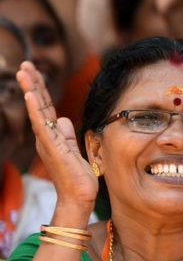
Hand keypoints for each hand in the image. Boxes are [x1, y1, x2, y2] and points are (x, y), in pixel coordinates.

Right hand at [15, 62, 96, 210]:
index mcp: (51, 134)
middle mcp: (46, 136)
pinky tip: (31, 95)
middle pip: (38, 104)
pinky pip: (42, 125)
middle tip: (24, 64)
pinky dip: (35, 109)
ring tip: (24, 72)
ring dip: (31, 89)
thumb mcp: (73, 149)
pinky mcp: (52, 147)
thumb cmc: (77, 176)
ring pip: (37, 110)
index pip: (45, 106)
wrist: (79, 196)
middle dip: (32, 83)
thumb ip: (66, 134)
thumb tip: (62, 119)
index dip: (40, 88)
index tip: (34, 69)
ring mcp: (47, 141)